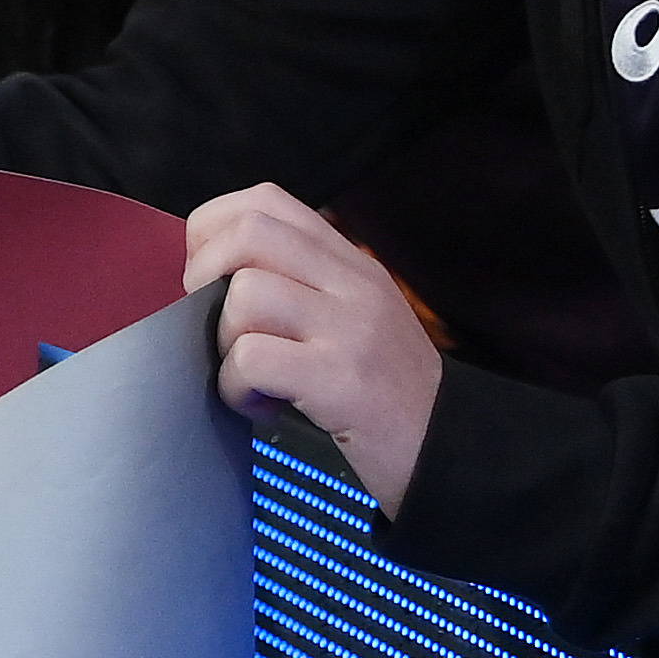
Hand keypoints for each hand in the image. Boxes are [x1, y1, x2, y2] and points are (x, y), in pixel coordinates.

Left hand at [186, 183, 444, 510]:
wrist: (454, 455)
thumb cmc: (384, 393)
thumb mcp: (352, 319)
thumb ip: (298, 285)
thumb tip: (207, 272)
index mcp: (350, 264)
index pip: (266, 201)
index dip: (214, 230)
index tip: (206, 276)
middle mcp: (354, 285)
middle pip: (248, 232)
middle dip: (204, 274)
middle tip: (215, 325)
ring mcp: (351, 329)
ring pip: (245, 294)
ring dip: (223, 340)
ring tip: (247, 376)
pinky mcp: (343, 380)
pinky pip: (252, 358)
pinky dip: (235, 387)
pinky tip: (259, 406)